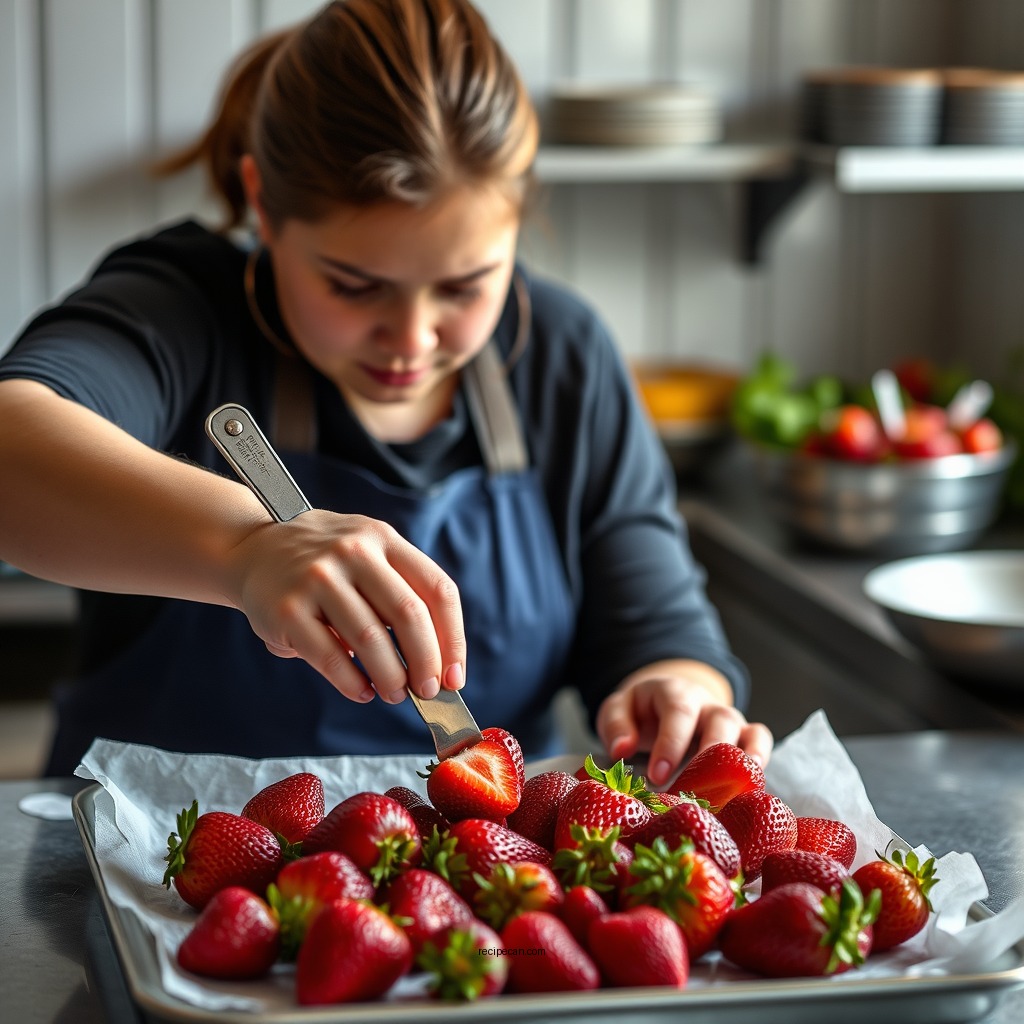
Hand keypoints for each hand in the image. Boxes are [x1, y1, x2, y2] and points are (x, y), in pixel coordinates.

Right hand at [227, 510, 465, 704]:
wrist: (253, 550)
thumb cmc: (325, 565)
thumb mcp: (367, 554)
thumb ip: (400, 592)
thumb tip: (438, 664)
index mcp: (383, 538)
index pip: (437, 590)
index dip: (452, 638)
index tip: (455, 675)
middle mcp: (353, 552)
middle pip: (409, 614)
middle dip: (426, 662)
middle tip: (428, 691)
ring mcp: (318, 578)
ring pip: (370, 640)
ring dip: (391, 677)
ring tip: (394, 694)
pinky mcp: (287, 608)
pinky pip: (331, 656)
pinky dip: (352, 683)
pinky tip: (362, 691)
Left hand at [595, 659, 772, 787]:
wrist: (663, 702)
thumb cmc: (640, 710)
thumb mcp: (618, 708)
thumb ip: (616, 725)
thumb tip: (621, 750)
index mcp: (675, 692)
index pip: (678, 713)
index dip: (670, 744)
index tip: (657, 776)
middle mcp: (707, 704)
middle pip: (720, 722)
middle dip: (708, 758)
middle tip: (692, 791)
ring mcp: (729, 719)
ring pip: (747, 732)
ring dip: (742, 763)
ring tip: (733, 792)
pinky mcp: (742, 735)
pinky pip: (760, 740)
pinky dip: (761, 760)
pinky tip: (752, 789)